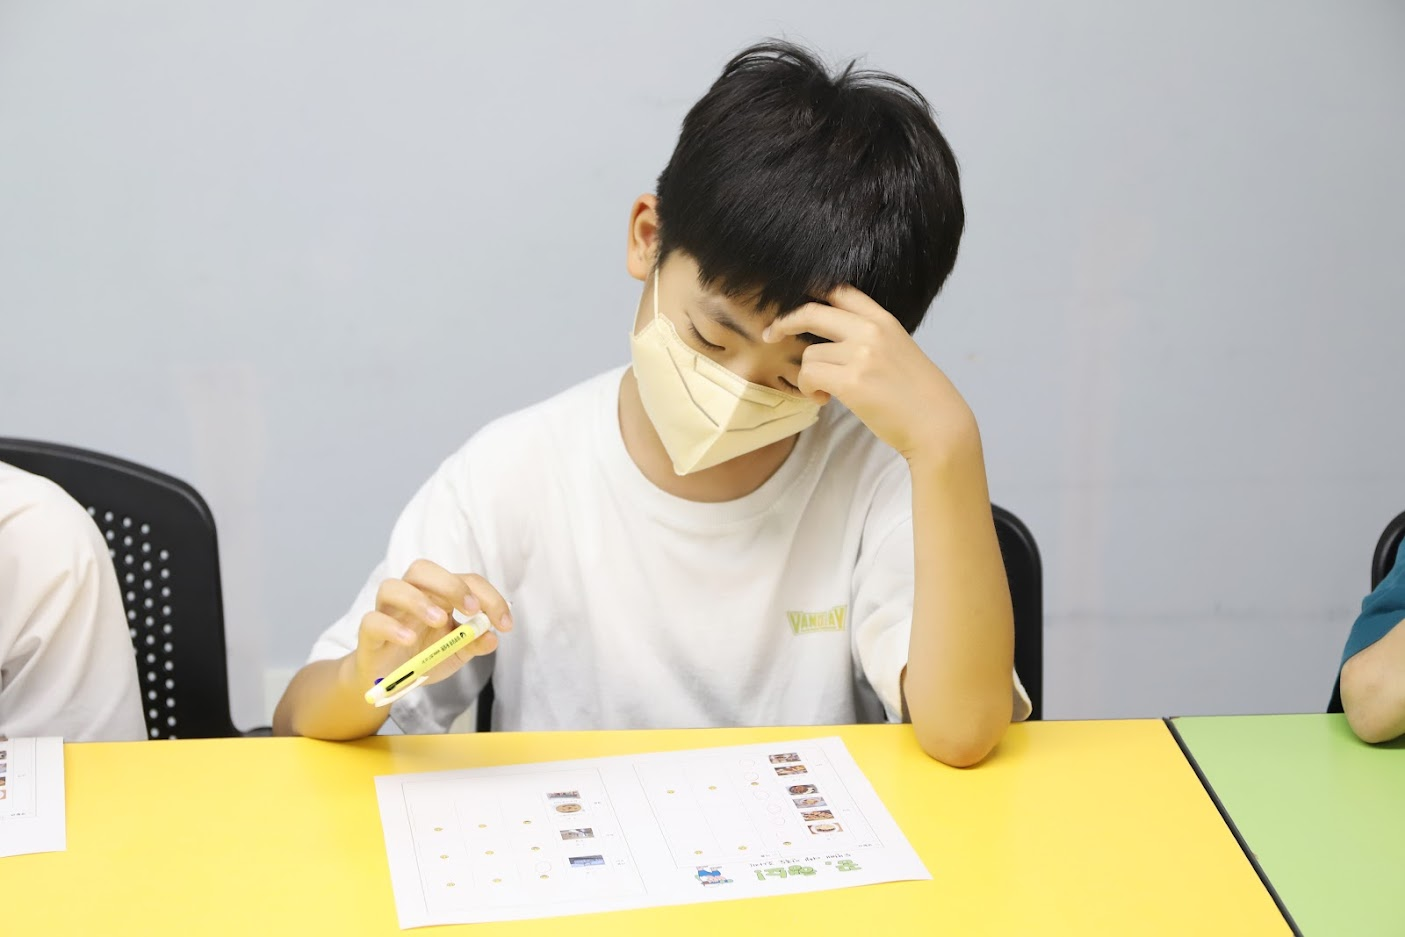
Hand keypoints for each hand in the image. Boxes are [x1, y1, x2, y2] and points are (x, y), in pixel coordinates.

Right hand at [349, 559, 511, 689]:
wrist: (388, 683)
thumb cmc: (422, 657)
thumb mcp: (455, 653)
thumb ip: (473, 643)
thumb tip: (492, 637)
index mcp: (436, 595)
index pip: (463, 580)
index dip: (488, 596)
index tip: (505, 623)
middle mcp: (410, 596)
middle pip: (422, 569)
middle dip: (450, 584)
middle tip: (472, 609)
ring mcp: (387, 612)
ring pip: (392, 586)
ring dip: (419, 601)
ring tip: (439, 620)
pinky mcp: (369, 633)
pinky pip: (373, 621)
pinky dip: (392, 627)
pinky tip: (409, 640)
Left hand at [764, 286, 978, 462]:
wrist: (939, 424)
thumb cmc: (920, 396)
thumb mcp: (900, 351)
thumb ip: (871, 340)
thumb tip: (834, 342)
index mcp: (885, 321)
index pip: (841, 291)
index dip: (812, 294)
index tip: (796, 304)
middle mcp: (871, 331)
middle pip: (813, 311)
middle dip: (786, 322)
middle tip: (771, 334)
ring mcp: (861, 355)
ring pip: (809, 353)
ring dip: (807, 375)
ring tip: (823, 393)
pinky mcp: (851, 382)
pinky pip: (808, 375)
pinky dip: (807, 389)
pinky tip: (822, 400)